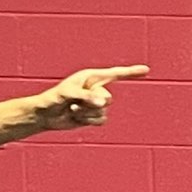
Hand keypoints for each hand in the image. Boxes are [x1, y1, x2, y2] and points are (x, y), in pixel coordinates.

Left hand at [30, 65, 149, 131]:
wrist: (45, 114)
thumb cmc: (53, 98)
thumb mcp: (69, 94)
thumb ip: (87, 97)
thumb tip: (104, 103)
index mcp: (91, 77)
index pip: (116, 74)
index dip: (132, 72)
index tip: (146, 70)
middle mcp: (96, 88)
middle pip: (108, 98)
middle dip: (92, 102)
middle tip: (75, 102)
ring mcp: (95, 102)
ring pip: (104, 111)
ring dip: (86, 113)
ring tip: (72, 109)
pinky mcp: (93, 115)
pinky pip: (101, 120)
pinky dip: (88, 121)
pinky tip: (75, 117)